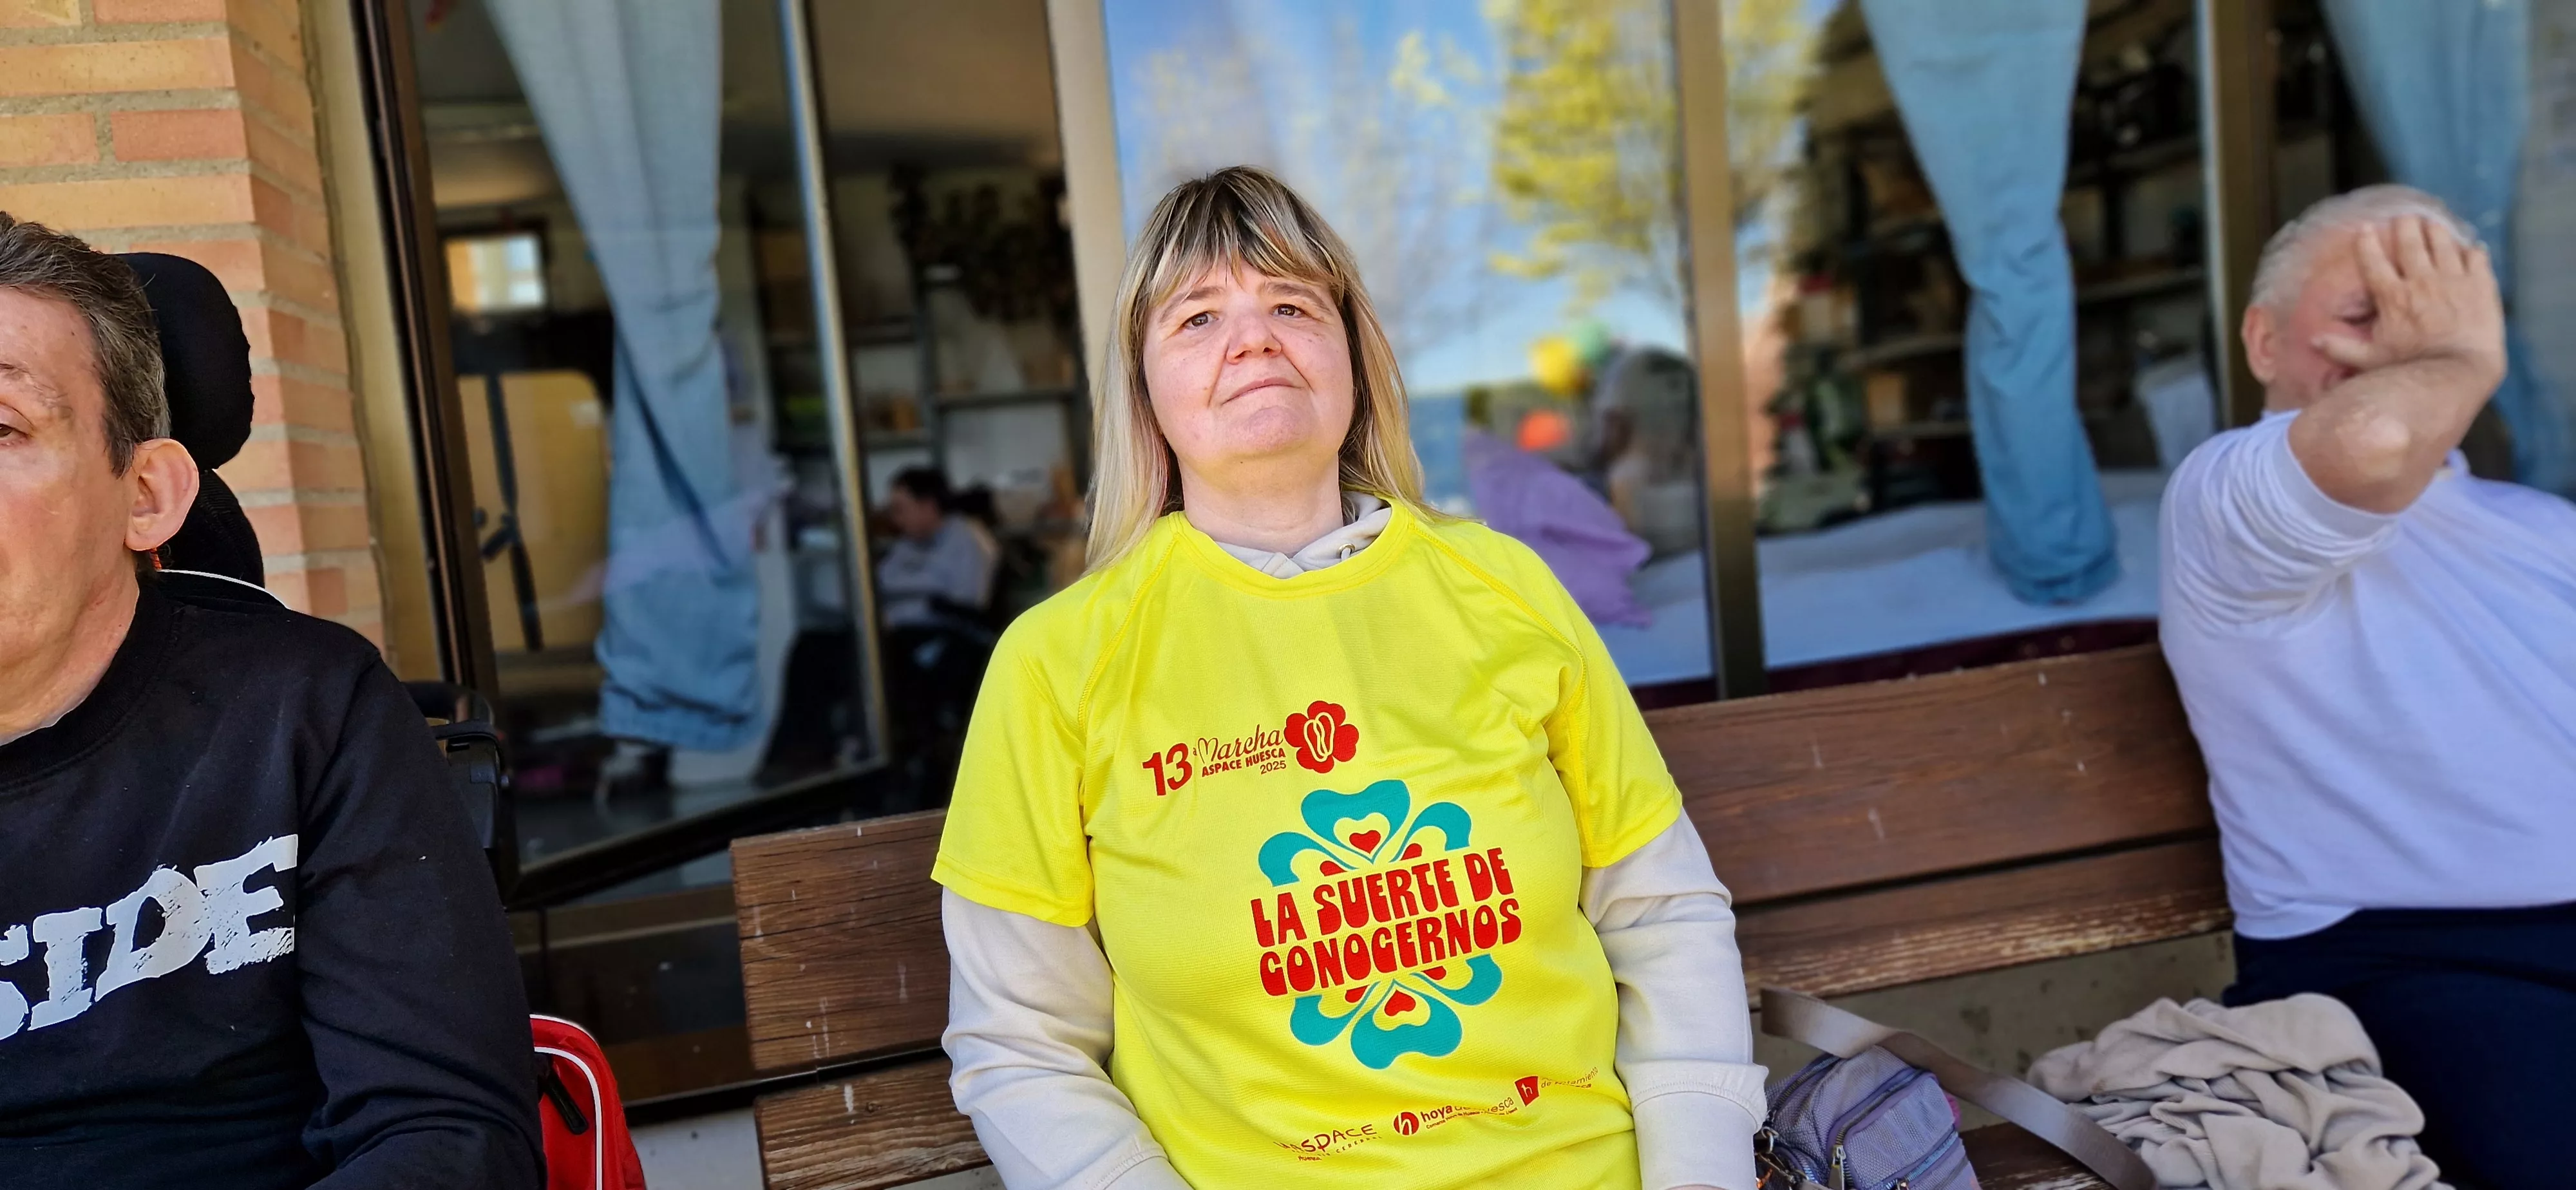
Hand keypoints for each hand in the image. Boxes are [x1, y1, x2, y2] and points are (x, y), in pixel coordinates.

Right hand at [2312, 214, 2504, 389]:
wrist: (2459, 371)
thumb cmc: (2411, 369)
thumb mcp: (2370, 360)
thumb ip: (2341, 349)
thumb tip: (2313, 340)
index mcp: (2393, 297)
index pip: (2374, 262)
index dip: (2367, 243)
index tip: (2364, 229)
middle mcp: (2422, 281)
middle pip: (2410, 244)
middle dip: (2405, 227)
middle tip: (2403, 218)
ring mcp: (2453, 280)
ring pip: (2443, 244)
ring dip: (2435, 231)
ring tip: (2431, 223)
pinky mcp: (2480, 285)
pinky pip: (2476, 257)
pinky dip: (2472, 250)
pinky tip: (2471, 248)